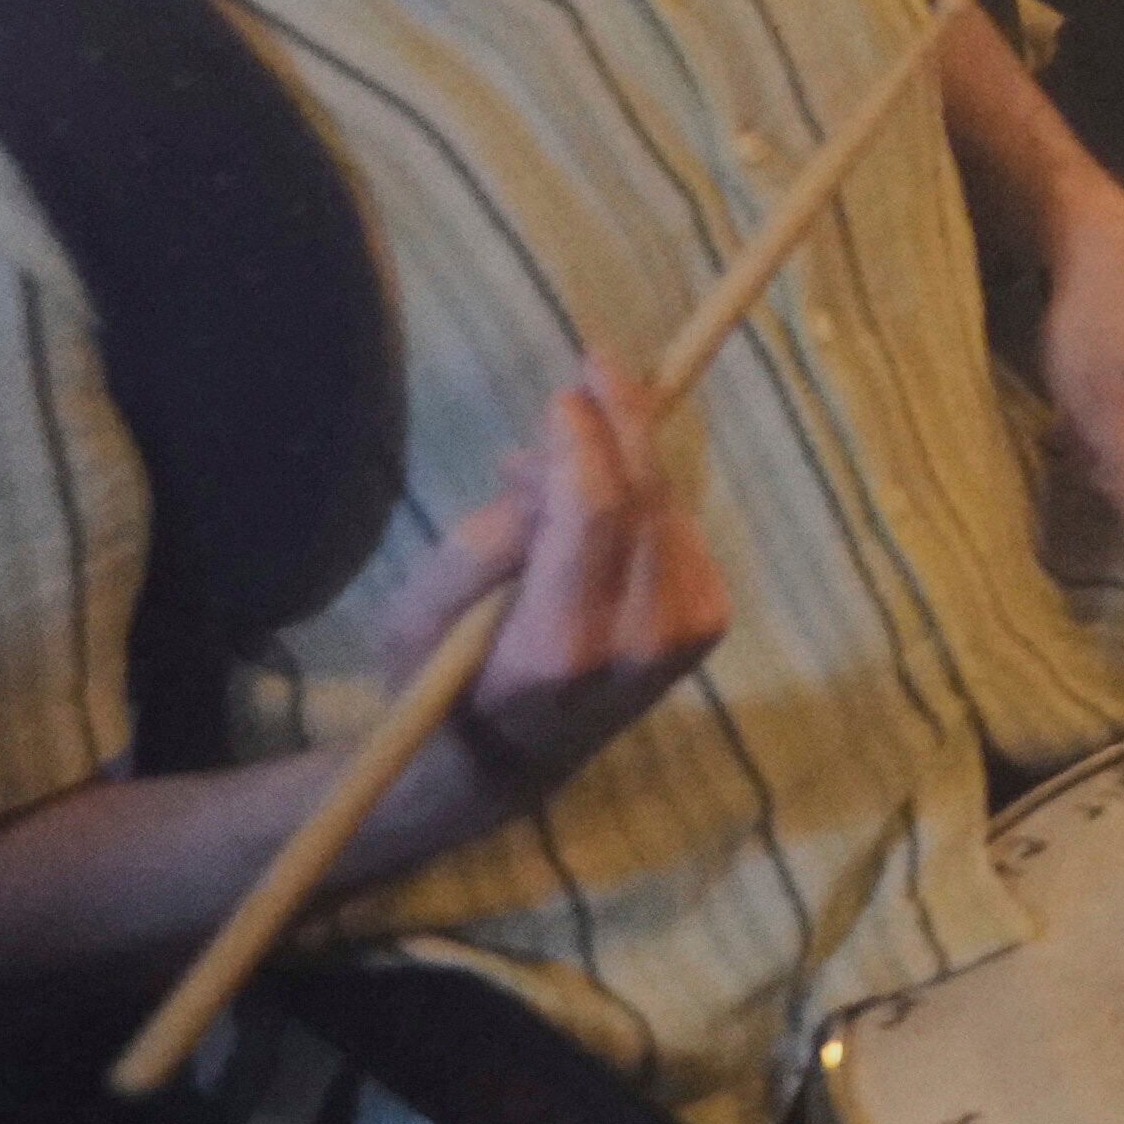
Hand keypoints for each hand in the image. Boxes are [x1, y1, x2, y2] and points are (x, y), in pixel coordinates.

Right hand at [379, 374, 731, 832]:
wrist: (507, 762)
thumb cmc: (443, 684)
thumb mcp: (417, 619)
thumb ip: (477, 545)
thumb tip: (542, 468)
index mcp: (559, 648)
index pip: (594, 513)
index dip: (586, 440)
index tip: (566, 390)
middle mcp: (638, 645)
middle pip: (646, 500)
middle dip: (623, 422)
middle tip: (597, 361)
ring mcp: (683, 638)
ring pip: (666, 508)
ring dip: (622, 458)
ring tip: (553, 444)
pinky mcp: (705, 625)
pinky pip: (677, 528)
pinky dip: (638, 496)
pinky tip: (587, 493)